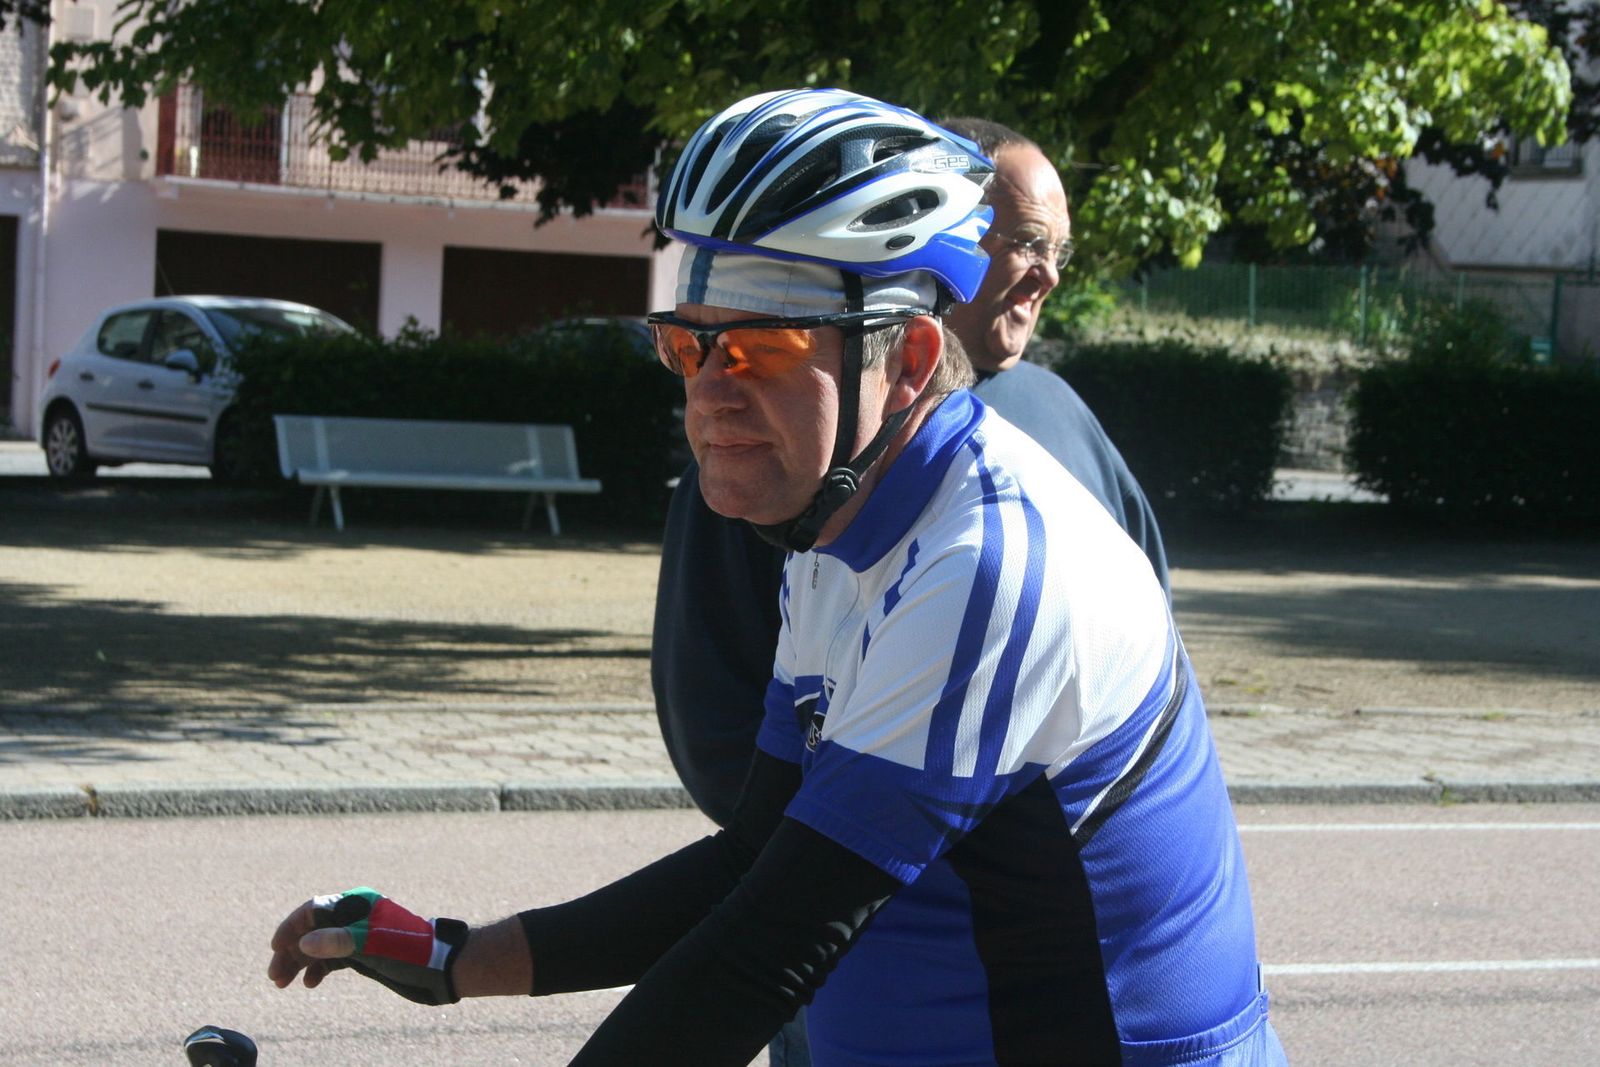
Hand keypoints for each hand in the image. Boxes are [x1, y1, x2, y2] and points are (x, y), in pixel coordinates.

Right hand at [267, 887, 467, 1005]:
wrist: (440, 966)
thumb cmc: (410, 949)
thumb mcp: (373, 945)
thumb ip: (339, 942)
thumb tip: (303, 941)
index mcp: (357, 904)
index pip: (314, 910)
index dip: (292, 927)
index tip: (276, 948)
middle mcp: (355, 918)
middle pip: (313, 930)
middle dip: (291, 951)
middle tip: (275, 977)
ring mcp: (359, 937)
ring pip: (320, 947)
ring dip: (301, 963)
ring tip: (284, 983)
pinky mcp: (365, 954)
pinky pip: (333, 959)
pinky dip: (319, 970)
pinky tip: (311, 983)